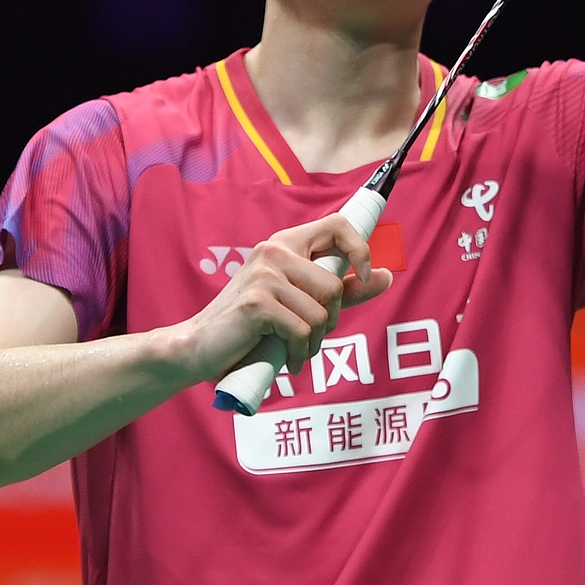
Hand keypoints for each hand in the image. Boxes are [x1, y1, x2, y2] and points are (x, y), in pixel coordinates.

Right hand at [176, 212, 393, 383]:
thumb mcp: (300, 303)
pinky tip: (287, 361)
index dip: (359, 247)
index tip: (365, 274)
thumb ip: (343, 289)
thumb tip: (386, 275)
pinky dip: (300, 353)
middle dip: (330, 319)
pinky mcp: (258, 302)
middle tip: (310, 336)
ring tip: (295, 350)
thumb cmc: (250, 326)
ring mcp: (264, 274)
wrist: (198, 348)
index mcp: (285, 243)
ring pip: (320, 312)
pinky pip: (302, 330)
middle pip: (334, 284)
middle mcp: (274, 250)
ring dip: (315, 342)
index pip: (336, 224)